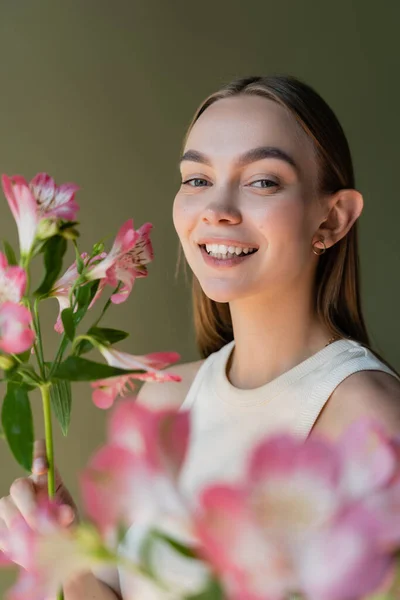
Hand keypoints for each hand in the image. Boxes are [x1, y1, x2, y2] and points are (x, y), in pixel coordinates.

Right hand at [0, 439, 77, 564]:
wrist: (57, 551)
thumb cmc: (66, 527)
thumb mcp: (72, 520)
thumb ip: (68, 516)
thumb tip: (65, 514)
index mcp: (47, 480)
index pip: (42, 459)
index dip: (39, 455)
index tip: (42, 467)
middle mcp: (27, 487)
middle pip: (19, 486)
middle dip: (29, 506)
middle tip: (41, 525)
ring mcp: (11, 504)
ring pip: (6, 507)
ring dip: (21, 525)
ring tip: (38, 540)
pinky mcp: (1, 524)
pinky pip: (1, 528)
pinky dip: (13, 539)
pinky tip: (26, 549)